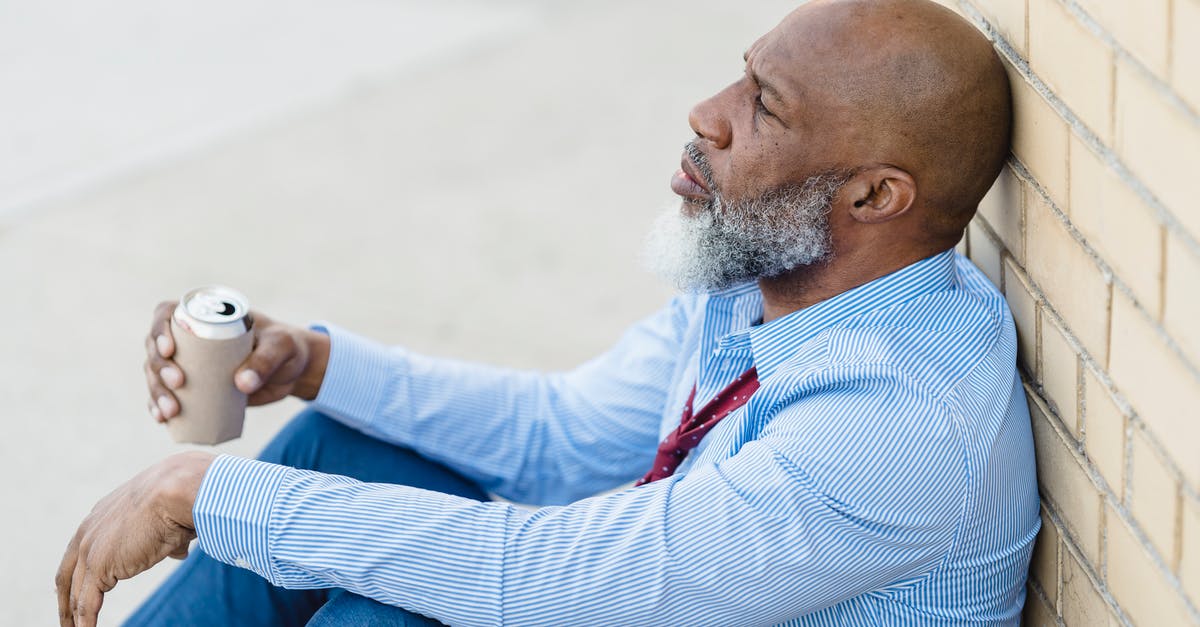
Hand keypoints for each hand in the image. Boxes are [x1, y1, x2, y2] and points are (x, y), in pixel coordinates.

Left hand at [56, 452, 213, 626]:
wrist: (177, 491)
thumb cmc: (180, 498)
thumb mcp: (168, 517)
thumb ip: (166, 538)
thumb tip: (178, 552)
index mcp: (101, 516)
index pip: (79, 552)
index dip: (78, 575)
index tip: (79, 593)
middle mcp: (88, 531)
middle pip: (66, 576)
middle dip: (66, 601)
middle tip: (68, 621)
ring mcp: (89, 550)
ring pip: (76, 594)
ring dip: (74, 618)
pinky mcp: (99, 568)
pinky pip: (87, 605)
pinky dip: (85, 624)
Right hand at [144, 302, 329, 421]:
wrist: (294, 370)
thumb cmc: (287, 347)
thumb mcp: (281, 347)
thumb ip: (266, 361)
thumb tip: (242, 384)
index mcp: (205, 316)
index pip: (168, 314)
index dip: (160, 330)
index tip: (169, 350)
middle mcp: (190, 338)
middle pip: (157, 348)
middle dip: (159, 368)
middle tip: (178, 384)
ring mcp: (189, 364)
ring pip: (157, 374)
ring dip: (157, 392)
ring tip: (170, 412)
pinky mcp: (195, 387)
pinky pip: (168, 396)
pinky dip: (160, 407)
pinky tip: (161, 419)